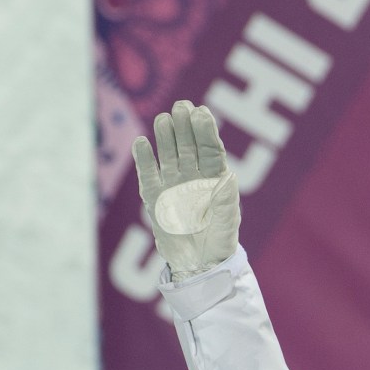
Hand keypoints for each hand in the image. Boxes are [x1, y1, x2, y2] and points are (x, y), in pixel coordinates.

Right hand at [132, 101, 240, 279]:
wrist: (199, 263)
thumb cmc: (219, 239)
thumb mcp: (226, 219)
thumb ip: (225, 198)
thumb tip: (228, 174)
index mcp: (214, 176)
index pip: (209, 147)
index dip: (205, 129)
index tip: (201, 112)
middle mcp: (193, 176)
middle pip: (188, 144)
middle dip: (185, 125)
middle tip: (181, 106)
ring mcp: (173, 185)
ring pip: (168, 154)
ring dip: (166, 136)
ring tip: (164, 120)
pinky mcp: (154, 198)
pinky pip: (148, 174)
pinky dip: (144, 159)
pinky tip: (141, 143)